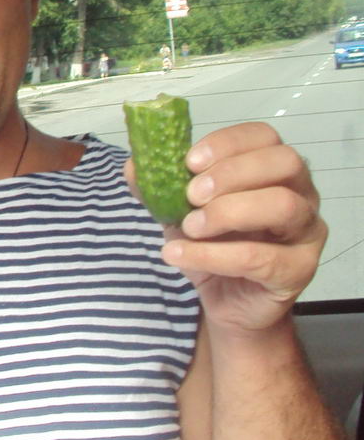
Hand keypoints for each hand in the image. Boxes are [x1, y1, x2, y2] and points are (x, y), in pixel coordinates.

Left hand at [130, 122, 325, 331]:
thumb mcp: (178, 211)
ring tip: (190, 228)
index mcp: (272, 170)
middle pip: (284, 162)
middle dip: (230, 174)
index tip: (188, 162)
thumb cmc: (212, 246)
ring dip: (227, 212)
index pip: (264, 136)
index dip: (227, 143)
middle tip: (191, 196)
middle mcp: (300, 193)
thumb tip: (133, 165)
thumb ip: (158, 186)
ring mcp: (307, 231)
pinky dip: (213, 255)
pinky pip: (261, 257)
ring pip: (282, 205)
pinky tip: (180, 255)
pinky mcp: (299, 269)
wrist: (226, 302)